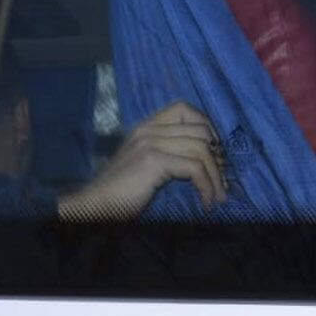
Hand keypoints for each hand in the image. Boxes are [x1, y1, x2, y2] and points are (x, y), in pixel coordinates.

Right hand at [57, 101, 226, 220]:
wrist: (93, 206)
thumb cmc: (121, 191)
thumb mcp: (146, 163)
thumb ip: (168, 151)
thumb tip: (207, 157)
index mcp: (146, 126)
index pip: (185, 108)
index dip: (207, 126)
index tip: (215, 152)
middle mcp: (148, 129)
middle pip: (201, 130)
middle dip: (218, 156)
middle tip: (222, 179)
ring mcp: (150, 142)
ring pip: (202, 150)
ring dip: (216, 177)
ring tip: (218, 197)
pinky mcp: (153, 161)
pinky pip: (194, 168)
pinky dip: (207, 186)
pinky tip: (206, 202)